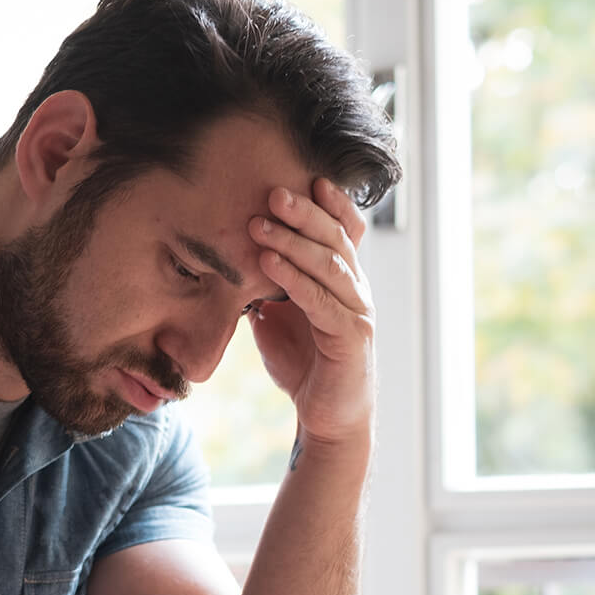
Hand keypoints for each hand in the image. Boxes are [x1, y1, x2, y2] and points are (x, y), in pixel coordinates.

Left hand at [246, 180, 374, 446]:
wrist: (327, 418)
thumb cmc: (305, 366)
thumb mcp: (279, 318)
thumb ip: (268, 289)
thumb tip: (237, 262)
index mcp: (343, 280)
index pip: (345, 231)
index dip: (331, 203)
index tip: (306, 177)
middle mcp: (356, 290)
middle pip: (336, 239)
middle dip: (304, 213)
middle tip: (273, 191)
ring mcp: (357, 312)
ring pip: (328, 265)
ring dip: (292, 241)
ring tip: (260, 224)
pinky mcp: (350, 337)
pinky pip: (320, 301)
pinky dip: (293, 279)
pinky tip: (268, 264)